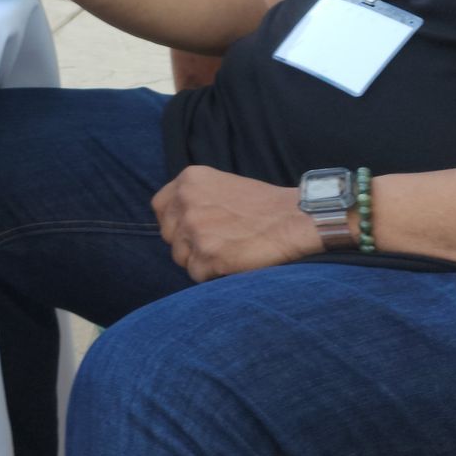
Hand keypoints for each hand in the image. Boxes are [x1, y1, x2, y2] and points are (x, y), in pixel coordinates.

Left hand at [152, 166, 317, 281]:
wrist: (296, 218)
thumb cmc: (264, 205)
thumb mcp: (221, 185)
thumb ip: (194, 197)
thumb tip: (175, 219)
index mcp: (188, 180)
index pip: (159, 207)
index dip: (173, 223)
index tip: (188, 230)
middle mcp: (186, 202)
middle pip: (169, 236)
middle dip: (186, 245)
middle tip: (215, 244)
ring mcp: (195, 229)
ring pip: (180, 258)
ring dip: (200, 261)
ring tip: (228, 251)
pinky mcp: (208, 256)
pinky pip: (197, 274)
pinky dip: (212, 275)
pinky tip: (233, 262)